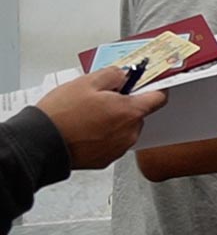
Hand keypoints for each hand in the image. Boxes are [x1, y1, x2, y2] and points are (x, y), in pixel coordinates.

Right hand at [36, 67, 168, 169]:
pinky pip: (112, 142)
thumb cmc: (61, 115)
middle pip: (138, 113)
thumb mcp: (87, 81)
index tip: (146, 82)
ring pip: (124, 128)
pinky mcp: (105, 159)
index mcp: (130, 112)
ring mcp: (118, 148)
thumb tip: (124, 74)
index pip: (159, 98)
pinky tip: (85, 129)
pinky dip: (103, 135)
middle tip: (102, 98)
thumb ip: (114, 74)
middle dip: (124, 103)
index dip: (153, 87)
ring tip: (88, 115)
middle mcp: (129, 133)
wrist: (40, 143)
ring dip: (113, 120)